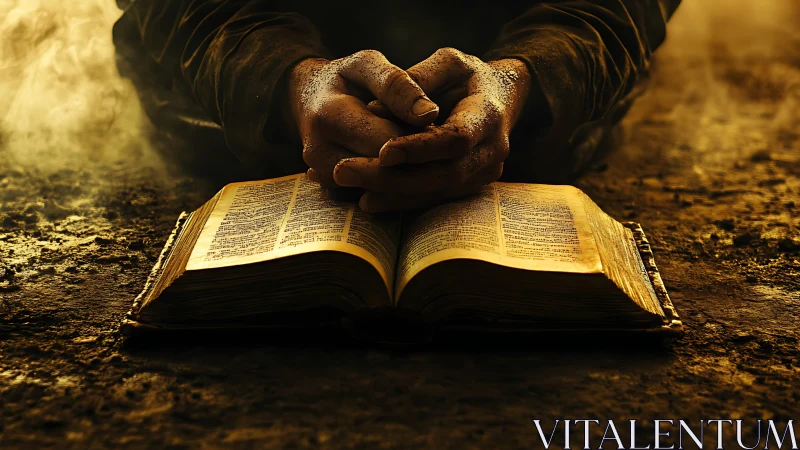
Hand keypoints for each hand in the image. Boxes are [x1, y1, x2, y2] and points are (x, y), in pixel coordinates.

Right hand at [288, 51, 438, 188]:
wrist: (308, 98)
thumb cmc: (345, 78)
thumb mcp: (366, 65)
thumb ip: (397, 85)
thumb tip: (429, 114)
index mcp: (329, 116)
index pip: (388, 140)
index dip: (420, 136)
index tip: (438, 124)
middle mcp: (318, 151)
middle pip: (384, 169)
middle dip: (415, 157)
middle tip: (435, 140)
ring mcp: (321, 173)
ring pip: (379, 187)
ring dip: (405, 171)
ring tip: (417, 148)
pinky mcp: (329, 186)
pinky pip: (370, 192)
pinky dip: (391, 181)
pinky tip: (402, 162)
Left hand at [332, 48, 530, 212]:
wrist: (501, 97)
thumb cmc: (467, 75)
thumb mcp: (447, 62)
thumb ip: (416, 79)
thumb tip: (375, 110)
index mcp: (489, 114)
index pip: (456, 138)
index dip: (420, 148)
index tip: (383, 152)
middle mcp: (493, 149)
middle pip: (444, 174)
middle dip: (394, 178)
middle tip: (344, 171)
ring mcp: (485, 172)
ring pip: (438, 192)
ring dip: (393, 194)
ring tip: (350, 188)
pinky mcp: (471, 185)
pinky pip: (436, 199)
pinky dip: (402, 200)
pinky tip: (368, 199)